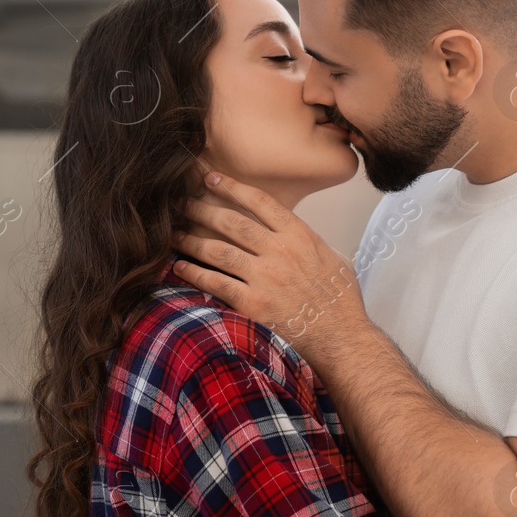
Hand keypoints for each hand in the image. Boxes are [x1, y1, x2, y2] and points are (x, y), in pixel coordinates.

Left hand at [172, 172, 366, 356]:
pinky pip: (216, 283)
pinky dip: (195, 274)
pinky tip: (180, 267)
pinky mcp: (254, 304)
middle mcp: (280, 252)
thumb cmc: (341, 299)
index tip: (211, 179)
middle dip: (202, 210)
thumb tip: (291, 231)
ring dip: (191, 240)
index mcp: (300, 236)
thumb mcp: (334, 257)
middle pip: (232, 222)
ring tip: (174, 234)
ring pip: (218, 250)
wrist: (342, 337)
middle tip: (182, 204)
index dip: (231, 187)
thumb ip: (308, 240)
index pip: (260, 202)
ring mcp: (266, 278)